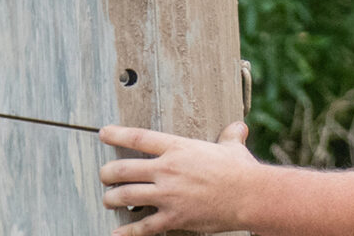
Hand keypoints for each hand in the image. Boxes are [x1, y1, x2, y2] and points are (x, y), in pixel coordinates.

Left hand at [98, 121, 258, 235]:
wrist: (250, 196)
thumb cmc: (241, 171)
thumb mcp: (233, 148)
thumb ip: (229, 137)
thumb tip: (238, 128)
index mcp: (178, 148)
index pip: (138, 138)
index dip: (117, 135)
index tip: (103, 134)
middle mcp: (167, 170)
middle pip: (122, 169)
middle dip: (107, 173)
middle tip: (104, 176)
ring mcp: (168, 195)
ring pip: (126, 196)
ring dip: (112, 199)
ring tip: (109, 200)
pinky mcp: (174, 218)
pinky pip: (143, 226)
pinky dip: (128, 232)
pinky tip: (117, 232)